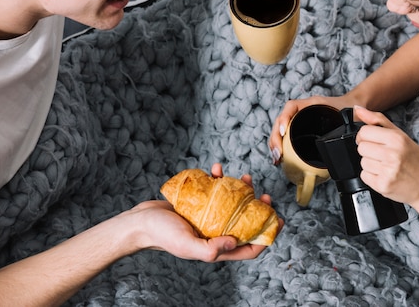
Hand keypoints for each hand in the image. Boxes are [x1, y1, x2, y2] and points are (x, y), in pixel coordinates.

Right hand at [133, 164, 282, 261]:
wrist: (139, 221)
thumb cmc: (161, 235)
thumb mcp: (186, 245)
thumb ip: (211, 249)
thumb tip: (236, 241)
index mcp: (216, 248)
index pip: (249, 248)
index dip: (267, 237)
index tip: (279, 221)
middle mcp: (215, 233)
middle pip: (245, 223)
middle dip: (258, 209)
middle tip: (265, 196)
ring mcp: (208, 218)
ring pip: (232, 204)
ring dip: (241, 190)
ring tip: (245, 178)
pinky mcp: (199, 203)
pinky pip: (215, 190)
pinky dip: (218, 179)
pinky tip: (217, 169)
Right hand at [268, 96, 352, 164]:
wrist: (354, 104)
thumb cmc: (350, 108)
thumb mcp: (348, 115)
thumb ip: (347, 124)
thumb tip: (346, 140)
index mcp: (313, 103)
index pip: (292, 106)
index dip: (284, 118)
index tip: (283, 131)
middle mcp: (304, 110)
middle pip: (282, 120)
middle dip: (276, 137)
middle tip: (278, 153)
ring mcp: (301, 118)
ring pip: (281, 129)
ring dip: (276, 143)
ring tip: (276, 157)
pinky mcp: (301, 128)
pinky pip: (287, 135)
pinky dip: (281, 146)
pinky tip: (280, 157)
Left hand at [354, 106, 418, 207]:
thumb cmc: (417, 161)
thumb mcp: (402, 136)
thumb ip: (378, 120)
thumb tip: (357, 109)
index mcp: (397, 139)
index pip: (364, 132)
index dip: (365, 136)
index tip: (372, 140)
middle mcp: (392, 154)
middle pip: (361, 147)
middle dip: (369, 151)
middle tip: (383, 155)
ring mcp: (387, 171)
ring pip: (362, 162)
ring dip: (371, 164)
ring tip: (386, 166)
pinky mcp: (382, 185)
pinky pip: (364, 176)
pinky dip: (371, 176)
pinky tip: (384, 175)